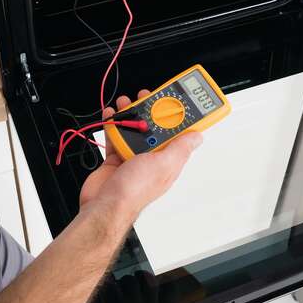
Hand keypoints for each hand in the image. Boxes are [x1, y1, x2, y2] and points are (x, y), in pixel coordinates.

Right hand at [78, 91, 202, 223]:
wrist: (104, 205)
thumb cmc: (133, 191)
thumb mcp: (163, 165)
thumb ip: (180, 148)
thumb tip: (198, 136)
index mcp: (168, 161)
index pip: (179, 135)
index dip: (179, 117)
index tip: (177, 101)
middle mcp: (152, 159)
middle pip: (155, 128)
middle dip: (151, 111)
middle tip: (146, 97)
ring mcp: (133, 158)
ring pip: (134, 130)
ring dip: (130, 115)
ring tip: (126, 103)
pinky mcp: (117, 158)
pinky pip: (116, 137)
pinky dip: (113, 124)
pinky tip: (112, 115)